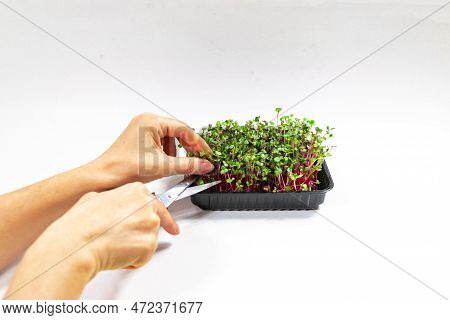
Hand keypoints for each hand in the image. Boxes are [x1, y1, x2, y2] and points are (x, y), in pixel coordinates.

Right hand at [59, 182, 176, 269]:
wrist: (77, 244)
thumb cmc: (81, 223)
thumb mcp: (94, 197)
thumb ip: (112, 198)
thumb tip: (110, 202)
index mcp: (136, 191)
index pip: (155, 203)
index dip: (158, 216)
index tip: (171, 225)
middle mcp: (148, 206)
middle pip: (152, 222)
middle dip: (140, 233)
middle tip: (122, 239)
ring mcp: (150, 225)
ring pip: (148, 240)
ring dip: (134, 247)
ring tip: (113, 244)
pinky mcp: (149, 245)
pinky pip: (144, 256)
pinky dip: (132, 260)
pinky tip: (116, 254)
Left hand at [92, 113, 213, 186]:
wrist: (105, 177)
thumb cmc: (125, 168)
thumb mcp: (163, 166)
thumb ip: (188, 165)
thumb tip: (204, 164)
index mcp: (151, 121)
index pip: (184, 129)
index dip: (198, 143)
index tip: (206, 154)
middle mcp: (146, 121)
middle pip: (177, 131)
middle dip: (187, 147)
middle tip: (197, 160)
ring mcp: (142, 128)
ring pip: (169, 137)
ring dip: (175, 151)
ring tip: (172, 165)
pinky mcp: (139, 137)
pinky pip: (160, 141)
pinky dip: (166, 152)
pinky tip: (163, 163)